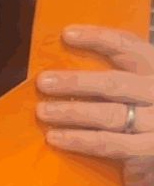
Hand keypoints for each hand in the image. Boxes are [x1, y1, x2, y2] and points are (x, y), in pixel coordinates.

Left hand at [36, 25, 153, 185]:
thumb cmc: (144, 121)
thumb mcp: (138, 92)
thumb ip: (115, 78)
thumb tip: (63, 67)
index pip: (130, 47)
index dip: (99, 38)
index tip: (66, 34)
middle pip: (113, 83)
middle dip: (74, 82)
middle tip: (42, 82)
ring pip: (108, 114)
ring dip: (70, 112)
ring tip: (42, 111)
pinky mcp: (150, 151)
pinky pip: (109, 143)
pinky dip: (79, 140)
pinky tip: (55, 138)